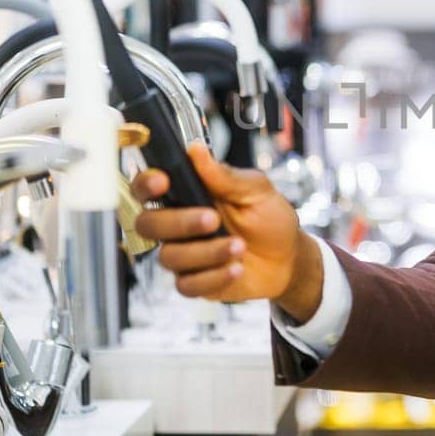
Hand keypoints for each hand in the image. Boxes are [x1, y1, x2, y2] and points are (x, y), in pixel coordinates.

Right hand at [131, 143, 323, 320]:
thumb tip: (196, 150)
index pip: (147, 187)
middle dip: (179, 222)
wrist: (288, 259)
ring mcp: (184, 254)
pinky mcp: (194, 281)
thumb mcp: (256, 190)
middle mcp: (178, 224)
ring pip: (169, 257)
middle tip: (213, 219)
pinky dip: (214, 277)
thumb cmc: (270, 219)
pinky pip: (187, 285)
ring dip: (207, 252)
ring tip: (239, 246)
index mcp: (187, 195)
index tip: (162, 182)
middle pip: (147, 224)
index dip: (145, 184)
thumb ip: (225, 175)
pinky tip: (236, 268)